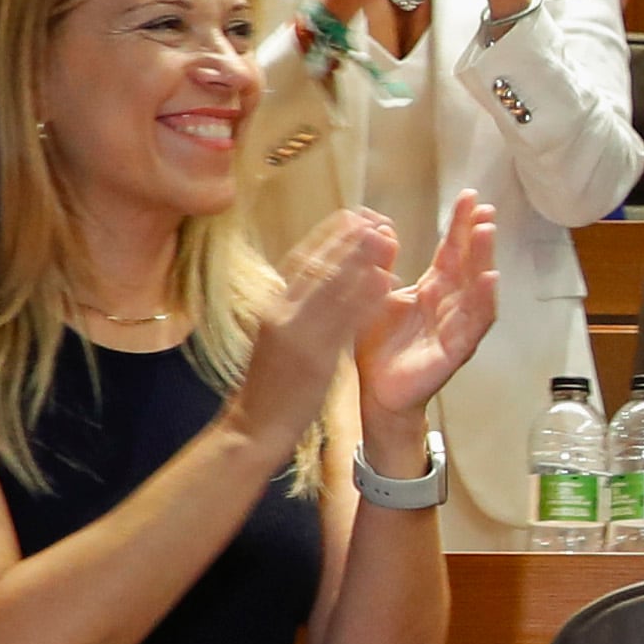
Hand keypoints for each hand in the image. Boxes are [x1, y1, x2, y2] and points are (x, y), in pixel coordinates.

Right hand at [233, 208, 396, 456]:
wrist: (254, 428)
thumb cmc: (272, 386)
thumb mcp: (280, 338)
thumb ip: (299, 309)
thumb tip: (323, 279)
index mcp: (274, 307)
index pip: (303, 260)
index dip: (331, 235)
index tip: (356, 215)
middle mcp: (282, 314)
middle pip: (319, 267)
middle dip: (350, 239)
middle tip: (378, 217)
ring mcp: (296, 336)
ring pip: (332, 289)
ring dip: (363, 260)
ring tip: (389, 237)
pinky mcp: (313, 360)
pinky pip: (343, 323)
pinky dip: (364, 299)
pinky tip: (386, 282)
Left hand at [355, 191, 498, 425]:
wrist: (376, 392)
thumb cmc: (380, 347)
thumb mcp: (376, 296)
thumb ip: (382, 264)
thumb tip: (383, 227)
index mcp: (432, 289)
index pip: (451, 251)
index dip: (460, 224)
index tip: (469, 196)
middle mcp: (450, 305)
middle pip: (469, 264)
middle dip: (478, 235)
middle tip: (484, 208)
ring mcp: (456, 327)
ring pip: (477, 289)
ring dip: (484, 260)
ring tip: (487, 232)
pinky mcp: (455, 351)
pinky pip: (474, 324)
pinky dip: (482, 301)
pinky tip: (487, 280)